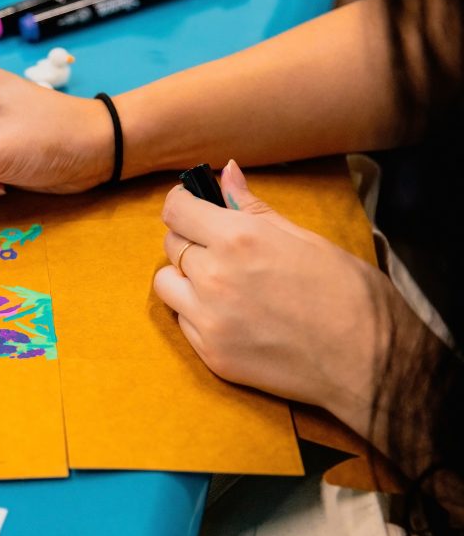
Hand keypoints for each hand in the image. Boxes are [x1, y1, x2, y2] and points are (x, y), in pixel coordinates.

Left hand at [152, 160, 398, 436]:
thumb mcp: (306, 238)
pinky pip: (183, 321)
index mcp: (239, 239)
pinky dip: (197, 313)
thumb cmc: (349, 294)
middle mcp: (214, 276)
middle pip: (171, 245)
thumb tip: (226, 172)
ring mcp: (208, 318)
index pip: (176, 210)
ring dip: (184, 278)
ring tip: (220, 283)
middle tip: (220, 248)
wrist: (369, 362)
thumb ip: (255, 207)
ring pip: (166, 284)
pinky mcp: (210, 353)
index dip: (183, 203)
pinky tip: (232, 315)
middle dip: (190, 239)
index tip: (193, 206)